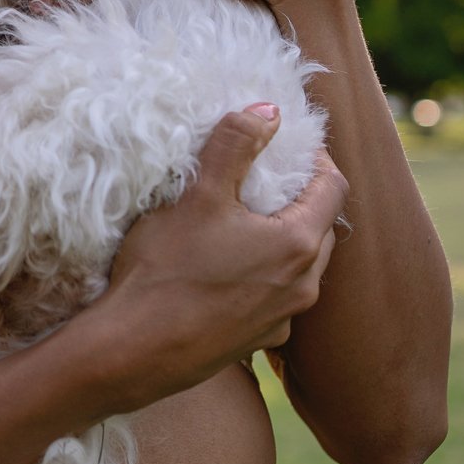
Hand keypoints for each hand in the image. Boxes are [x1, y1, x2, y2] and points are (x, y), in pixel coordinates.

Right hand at [83, 105, 347, 411]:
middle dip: (300, 198)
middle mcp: (302, 287)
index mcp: (297, 245)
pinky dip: (261, 276)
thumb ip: (235, 145)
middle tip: (267, 176)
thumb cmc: (166, 271)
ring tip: (243, 221)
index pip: (332, 188)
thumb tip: (268, 110)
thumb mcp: (199, 195)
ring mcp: (281, 321)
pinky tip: (224, 270)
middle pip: (319, 229)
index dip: (317, 158)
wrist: (131, 352)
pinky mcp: (255, 343)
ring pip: (297, 267)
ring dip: (280, 239)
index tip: (291, 143)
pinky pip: (272, 298)